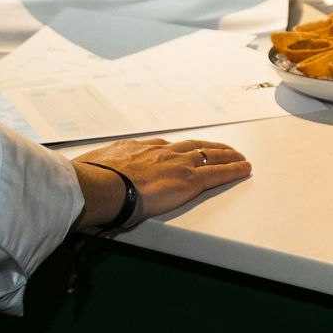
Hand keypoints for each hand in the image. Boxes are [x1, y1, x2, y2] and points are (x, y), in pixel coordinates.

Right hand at [73, 137, 249, 229]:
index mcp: (136, 150)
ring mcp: (177, 163)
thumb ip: (97, 175)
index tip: (180, 152)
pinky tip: (244, 168)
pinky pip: (218, 173)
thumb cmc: (90, 182)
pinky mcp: (189, 179)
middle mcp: (160, 152)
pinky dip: (233, 170)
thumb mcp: (91, 171)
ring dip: (226, 154)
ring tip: (238, 156)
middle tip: (220, 148)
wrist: (101, 186)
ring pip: (210, 155)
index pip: (162, 147)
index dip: (174, 150)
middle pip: (191, 146)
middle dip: (207, 147)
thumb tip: (88, 183)